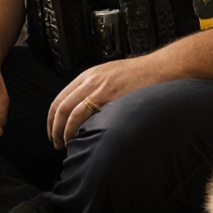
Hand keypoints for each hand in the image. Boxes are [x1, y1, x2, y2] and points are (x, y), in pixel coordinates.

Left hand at [46, 52, 170, 148]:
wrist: (160, 68)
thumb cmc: (141, 76)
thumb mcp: (111, 77)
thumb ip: (97, 90)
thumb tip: (86, 111)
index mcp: (88, 76)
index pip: (60, 98)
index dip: (52, 118)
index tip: (52, 131)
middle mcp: (89, 80)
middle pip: (60, 107)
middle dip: (54, 128)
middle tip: (55, 142)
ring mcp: (98, 87)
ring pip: (68, 112)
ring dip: (62, 131)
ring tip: (64, 144)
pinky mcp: (109, 96)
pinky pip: (84, 114)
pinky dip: (75, 128)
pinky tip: (78, 138)